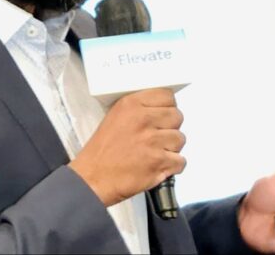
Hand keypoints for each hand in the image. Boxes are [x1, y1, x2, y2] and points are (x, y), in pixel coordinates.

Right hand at [68, 88, 185, 206]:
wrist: (93, 178)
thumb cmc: (102, 151)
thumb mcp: (115, 117)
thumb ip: (138, 109)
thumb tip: (161, 108)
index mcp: (131, 104)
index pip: (167, 95)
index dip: (168, 107)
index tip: (162, 115)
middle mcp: (144, 120)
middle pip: (177, 116)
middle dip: (170, 127)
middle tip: (159, 136)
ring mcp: (153, 142)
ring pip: (180, 139)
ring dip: (172, 148)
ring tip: (156, 152)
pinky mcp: (159, 163)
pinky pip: (181, 161)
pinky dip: (172, 166)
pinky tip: (160, 166)